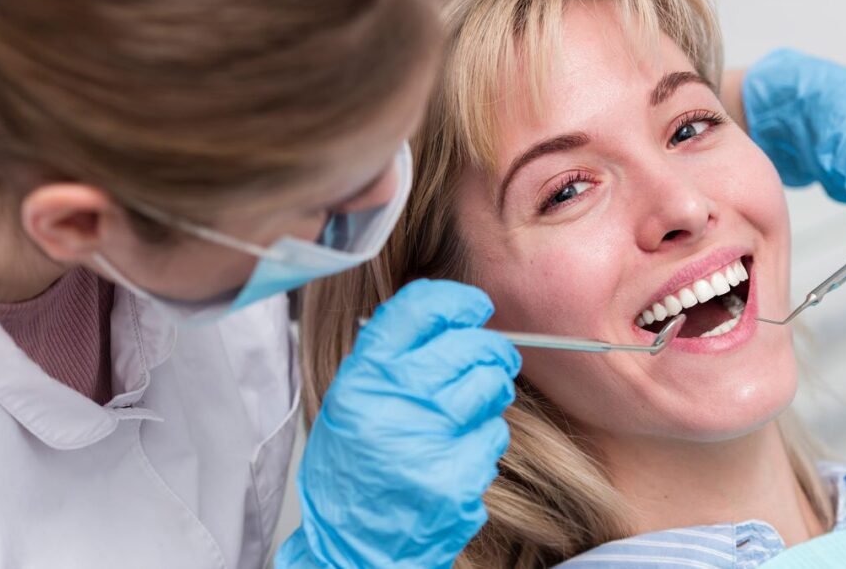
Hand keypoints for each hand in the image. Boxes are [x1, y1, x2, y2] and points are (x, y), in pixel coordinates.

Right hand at [276, 279, 519, 567]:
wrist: (353, 544)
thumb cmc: (353, 469)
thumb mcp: (351, 400)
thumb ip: (392, 356)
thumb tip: (450, 315)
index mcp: (364, 377)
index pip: (421, 309)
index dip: (458, 301)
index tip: (474, 307)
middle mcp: (395, 403)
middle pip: (471, 346)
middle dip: (491, 350)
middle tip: (493, 359)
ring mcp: (429, 441)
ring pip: (491, 388)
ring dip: (491, 394)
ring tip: (468, 411)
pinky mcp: (457, 478)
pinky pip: (494, 436)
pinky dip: (485, 441)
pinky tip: (458, 453)